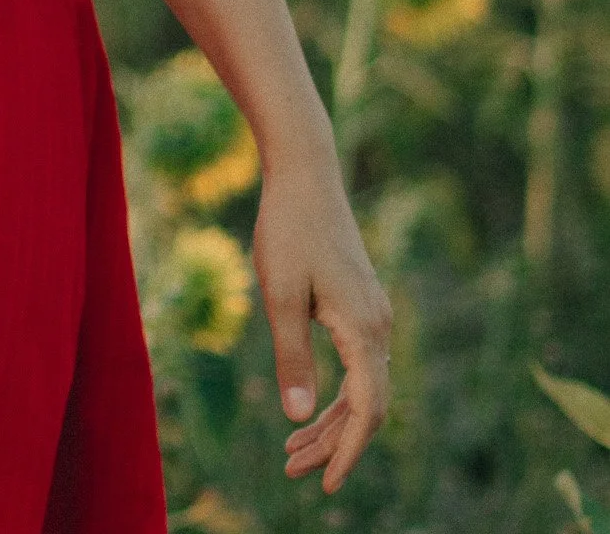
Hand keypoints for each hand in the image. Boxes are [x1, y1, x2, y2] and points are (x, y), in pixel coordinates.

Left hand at [252, 150, 391, 492]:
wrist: (304, 174)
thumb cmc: (288, 229)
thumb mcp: (280, 295)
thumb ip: (291, 356)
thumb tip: (297, 417)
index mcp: (363, 328)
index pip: (367, 410)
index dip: (346, 451)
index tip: (325, 484)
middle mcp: (378, 325)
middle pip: (367, 405)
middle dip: (333, 443)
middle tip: (294, 471)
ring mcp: (373, 314)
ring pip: (363, 386)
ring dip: (332, 421)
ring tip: (293, 450)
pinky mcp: (360, 304)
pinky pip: (358, 365)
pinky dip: (336, 393)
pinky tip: (309, 405)